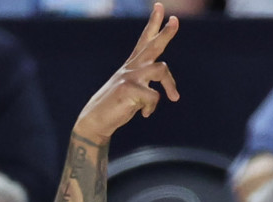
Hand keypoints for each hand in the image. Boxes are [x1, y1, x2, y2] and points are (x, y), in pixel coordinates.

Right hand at [73, 2, 180, 144]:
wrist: (97, 119)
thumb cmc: (117, 106)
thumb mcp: (133, 90)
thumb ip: (147, 84)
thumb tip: (171, 90)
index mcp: (133, 65)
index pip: (144, 40)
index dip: (153, 23)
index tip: (160, 7)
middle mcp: (132, 67)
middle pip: (153, 45)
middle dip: (166, 33)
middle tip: (175, 20)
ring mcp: (129, 76)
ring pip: (161, 69)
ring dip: (171, 85)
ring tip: (174, 97)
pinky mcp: (129, 89)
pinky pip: (154, 96)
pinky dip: (152, 107)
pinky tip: (145, 114)